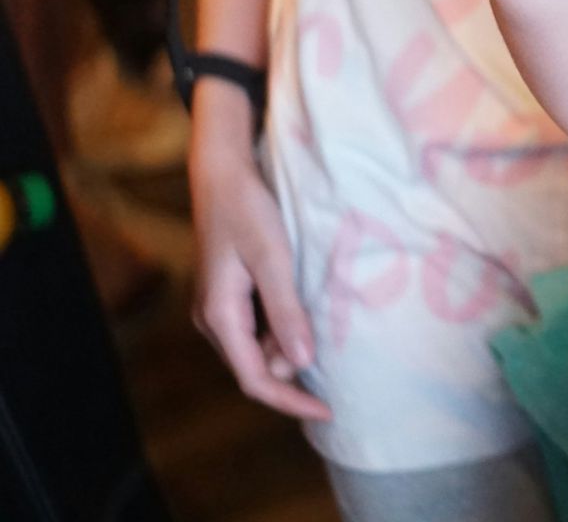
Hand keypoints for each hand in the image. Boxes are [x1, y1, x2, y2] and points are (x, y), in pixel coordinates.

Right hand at [189, 117, 331, 421]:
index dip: (291, 401)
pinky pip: (258, 327)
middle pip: (256, 367)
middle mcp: (214, 320)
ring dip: (290, 350)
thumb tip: (302, 364)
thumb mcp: (274, 259)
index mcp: (220, 317)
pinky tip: (309, 317)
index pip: (255, 380)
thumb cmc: (248, 210)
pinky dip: (284, 330)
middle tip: (338, 365)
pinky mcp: (231, 294)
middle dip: (294, 374)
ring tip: (329, 336)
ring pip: (258, 348)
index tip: (328, 410)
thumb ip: (287, 311)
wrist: (223, 172)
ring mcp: (220, 307)